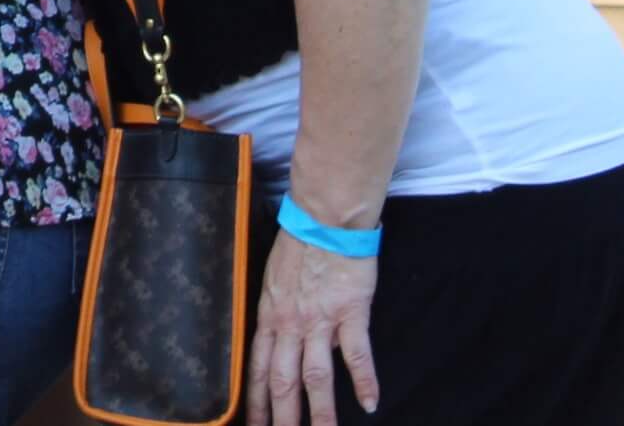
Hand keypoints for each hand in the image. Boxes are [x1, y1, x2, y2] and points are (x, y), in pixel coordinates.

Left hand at [247, 229, 381, 425]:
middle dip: (281, 417)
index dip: (254, 400)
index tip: (253, 424)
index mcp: (269, 316)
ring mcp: (320, 320)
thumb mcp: (272, 280)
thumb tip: (278, 339)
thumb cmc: (299, 245)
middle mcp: (290, 324)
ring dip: (320, 412)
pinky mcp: (350, 313)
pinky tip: (369, 404)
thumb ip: (275, 312)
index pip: (257, 368)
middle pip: (282, 381)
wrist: (325, 218)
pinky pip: (356, 354)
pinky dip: (364, 382)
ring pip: (316, 376)